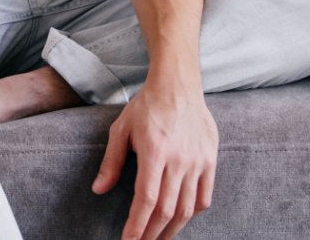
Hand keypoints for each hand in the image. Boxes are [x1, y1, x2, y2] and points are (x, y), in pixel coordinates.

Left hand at [93, 86, 217, 239]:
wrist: (178, 86)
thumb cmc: (146, 107)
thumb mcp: (121, 130)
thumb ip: (111, 162)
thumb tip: (98, 190)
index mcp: (155, 151)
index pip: (146, 199)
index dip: (137, 225)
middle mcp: (179, 159)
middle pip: (166, 209)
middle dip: (152, 233)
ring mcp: (198, 161)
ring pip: (186, 207)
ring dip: (172, 229)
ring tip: (159, 239)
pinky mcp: (210, 160)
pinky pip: (204, 196)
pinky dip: (193, 212)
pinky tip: (180, 218)